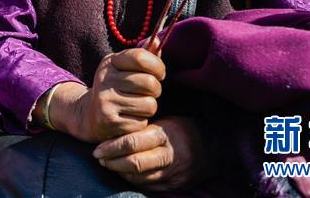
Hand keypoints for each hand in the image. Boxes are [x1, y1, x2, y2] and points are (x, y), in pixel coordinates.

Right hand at [46, 45, 164, 142]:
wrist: (89, 115)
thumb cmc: (115, 87)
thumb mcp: (123, 68)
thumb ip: (142, 56)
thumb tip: (158, 40)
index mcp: (110, 62)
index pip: (141, 57)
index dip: (157, 66)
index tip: (159, 73)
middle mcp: (105, 79)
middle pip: (150, 83)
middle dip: (156, 90)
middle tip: (149, 93)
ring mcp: (106, 101)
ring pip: (149, 105)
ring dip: (149, 107)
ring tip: (137, 105)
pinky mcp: (110, 121)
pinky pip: (142, 122)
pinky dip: (140, 121)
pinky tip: (129, 117)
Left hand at [93, 116, 208, 190]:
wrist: (211, 150)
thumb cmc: (181, 131)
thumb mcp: (164, 122)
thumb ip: (142, 128)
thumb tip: (113, 134)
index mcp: (166, 136)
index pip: (133, 143)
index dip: (112, 147)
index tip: (97, 148)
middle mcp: (169, 157)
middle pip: (134, 163)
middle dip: (112, 162)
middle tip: (98, 157)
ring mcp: (172, 175)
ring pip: (138, 178)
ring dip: (119, 172)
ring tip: (107, 164)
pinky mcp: (173, 187)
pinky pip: (147, 186)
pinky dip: (132, 180)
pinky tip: (123, 172)